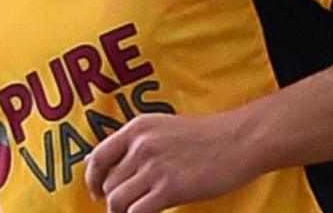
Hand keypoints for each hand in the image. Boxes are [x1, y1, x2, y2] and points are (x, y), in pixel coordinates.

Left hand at [83, 113, 260, 212]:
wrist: (240, 140)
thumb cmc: (206, 136)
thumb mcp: (162, 128)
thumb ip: (134, 144)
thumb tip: (101, 160)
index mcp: (136, 128)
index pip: (98, 157)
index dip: (93, 179)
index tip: (97, 192)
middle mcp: (140, 145)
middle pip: (109, 183)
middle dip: (114, 199)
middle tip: (126, 207)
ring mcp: (154, 166)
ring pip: (117, 200)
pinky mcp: (170, 188)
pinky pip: (137, 212)